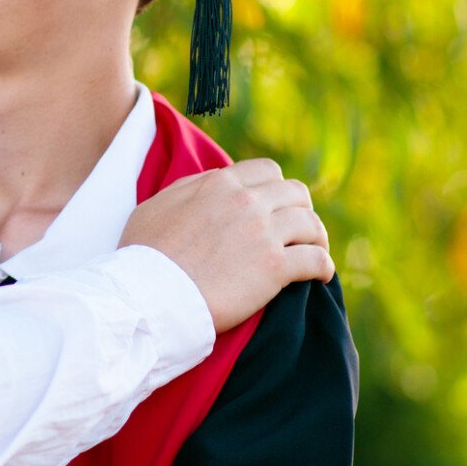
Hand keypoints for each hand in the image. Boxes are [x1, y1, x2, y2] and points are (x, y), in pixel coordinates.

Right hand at [120, 157, 333, 330]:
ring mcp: (263, 234)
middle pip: (296, 193)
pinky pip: (316, 260)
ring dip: (316, 238)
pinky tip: (321, 275)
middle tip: (296, 230)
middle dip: (300, 209)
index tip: (274, 206)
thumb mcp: (156, 207)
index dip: (275, 188)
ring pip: (311, 224)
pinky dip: (323, 266)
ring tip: (314, 251)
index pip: (266, 171)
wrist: (148, 294)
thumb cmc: (143, 255)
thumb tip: (209, 185)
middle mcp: (247, 202)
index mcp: (219, 184)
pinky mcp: (275, 268)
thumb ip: (189, 191)